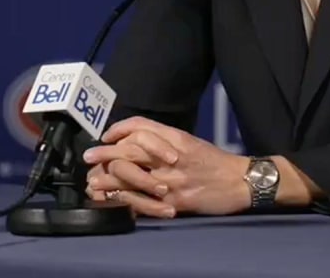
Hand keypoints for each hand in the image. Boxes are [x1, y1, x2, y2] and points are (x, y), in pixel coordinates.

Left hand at [83, 116, 249, 218]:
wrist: (240, 181)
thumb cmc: (214, 161)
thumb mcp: (190, 142)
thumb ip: (164, 139)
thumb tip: (135, 139)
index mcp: (176, 138)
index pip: (140, 127)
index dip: (118, 131)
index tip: (104, 137)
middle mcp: (172, 156)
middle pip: (130, 149)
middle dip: (105, 153)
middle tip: (89, 157)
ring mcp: (172, 180)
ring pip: (132, 174)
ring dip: (107, 177)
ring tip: (93, 180)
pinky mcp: (174, 201)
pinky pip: (142, 200)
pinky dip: (123, 198)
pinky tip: (112, 197)